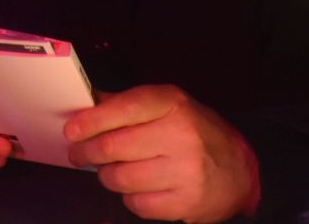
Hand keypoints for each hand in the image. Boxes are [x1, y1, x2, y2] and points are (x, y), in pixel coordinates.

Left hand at [65, 84, 259, 221]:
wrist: (237, 170)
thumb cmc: (193, 132)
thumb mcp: (167, 106)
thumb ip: (126, 104)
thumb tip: (85, 105)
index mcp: (173, 104)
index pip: (124, 108)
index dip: (92, 120)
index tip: (72, 130)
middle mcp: (181, 135)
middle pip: (114, 147)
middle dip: (87, 152)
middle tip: (79, 153)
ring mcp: (185, 172)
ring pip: (120, 178)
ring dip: (107, 175)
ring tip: (110, 170)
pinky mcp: (185, 203)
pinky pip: (136, 204)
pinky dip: (128, 197)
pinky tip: (137, 187)